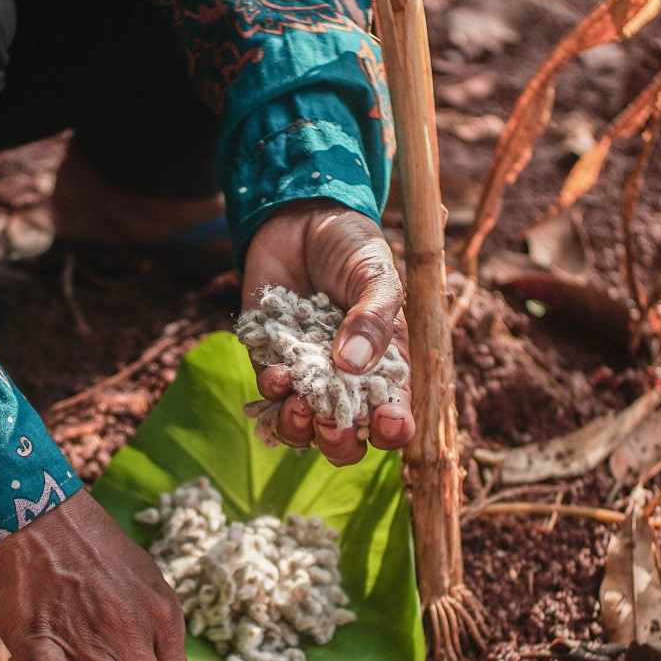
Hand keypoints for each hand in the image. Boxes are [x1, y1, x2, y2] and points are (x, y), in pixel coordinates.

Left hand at [242, 198, 412, 465]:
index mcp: (384, 367)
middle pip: (345, 439)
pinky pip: (268, 397)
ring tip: (298, 406)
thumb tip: (353, 363)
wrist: (300, 218)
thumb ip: (373, 318)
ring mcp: (306, 376)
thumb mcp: (375, 276)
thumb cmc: (351, 247)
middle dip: (338, 441)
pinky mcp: (270, 362)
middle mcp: (345, 381)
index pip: (392, 416)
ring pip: (302, 429)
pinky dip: (272, 395)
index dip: (391, 430)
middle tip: (330, 421)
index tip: (385, 422)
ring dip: (299, 429)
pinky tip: (277, 374)